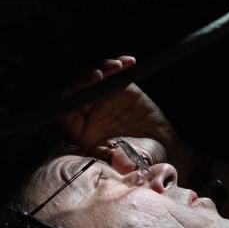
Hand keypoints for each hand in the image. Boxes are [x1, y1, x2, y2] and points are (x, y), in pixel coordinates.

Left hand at [61, 56, 178, 166]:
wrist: (162, 148)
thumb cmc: (141, 159)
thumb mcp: (131, 163)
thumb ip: (123, 162)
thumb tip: (121, 164)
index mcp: (82, 133)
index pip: (66, 110)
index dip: (71, 97)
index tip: (79, 92)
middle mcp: (89, 113)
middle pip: (78, 89)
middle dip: (85, 78)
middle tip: (99, 74)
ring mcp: (105, 98)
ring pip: (96, 77)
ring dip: (103, 68)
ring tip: (117, 66)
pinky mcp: (121, 87)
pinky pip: (116, 73)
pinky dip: (121, 64)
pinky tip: (128, 62)